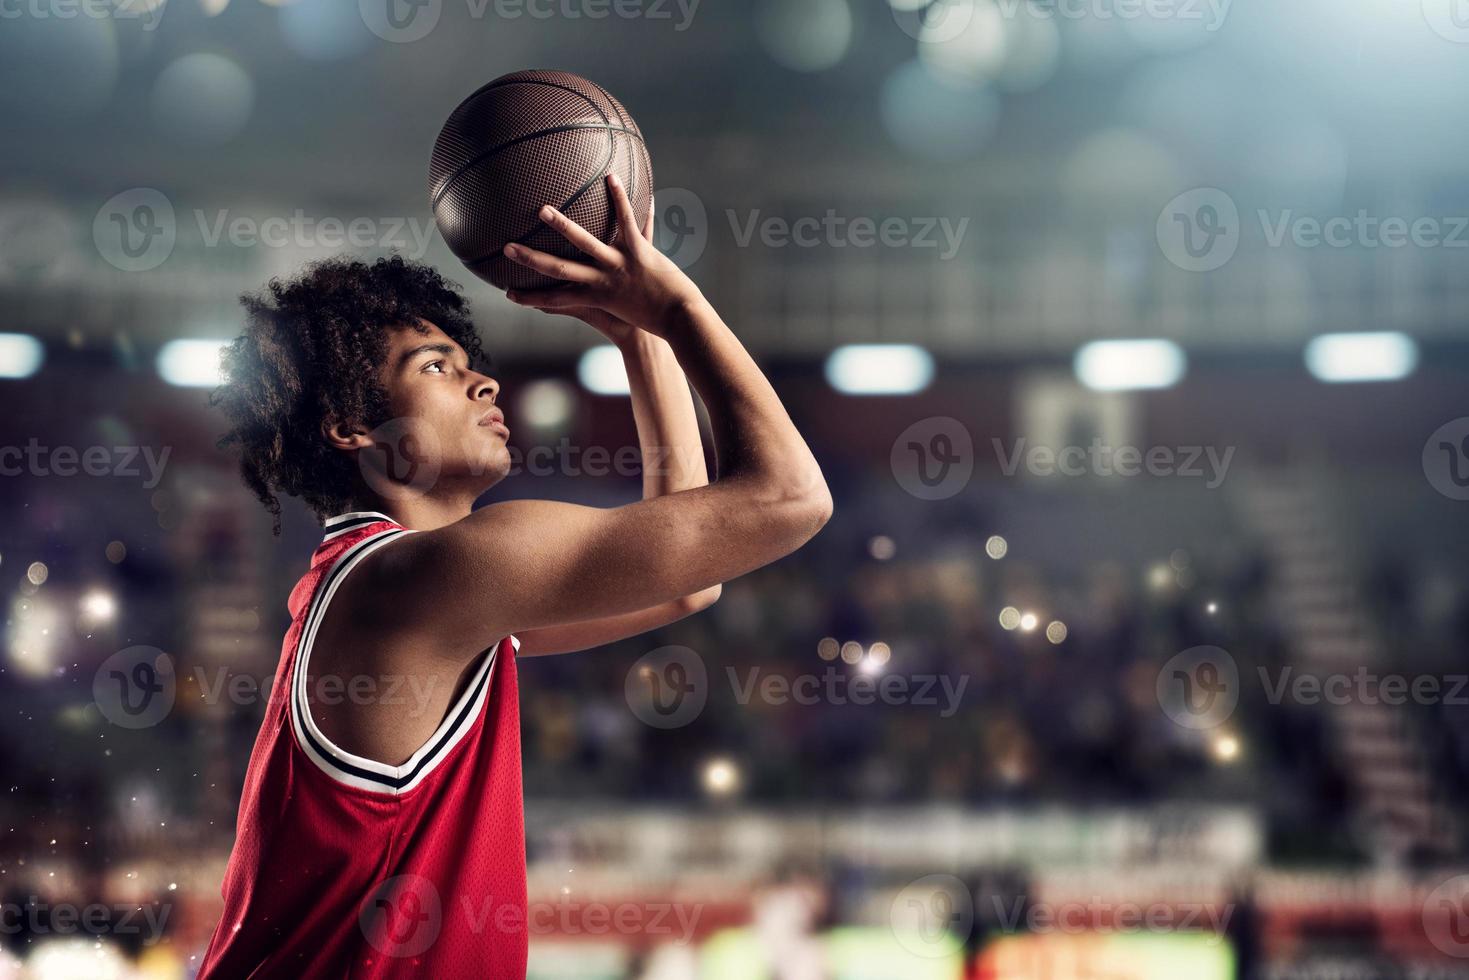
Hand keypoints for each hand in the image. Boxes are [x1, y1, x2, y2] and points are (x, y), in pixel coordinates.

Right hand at [502, 173, 700, 339]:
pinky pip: (627, 221)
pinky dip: (619, 198)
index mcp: (594, 298)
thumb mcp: (617, 314)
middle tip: (507, 248)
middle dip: (531, 259)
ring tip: (543, 210)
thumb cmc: (648, 319)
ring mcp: (619, 265)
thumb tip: (589, 296)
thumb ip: (595, 305)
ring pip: (586, 243)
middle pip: (559, 269)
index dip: (530, 298)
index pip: (554, 301)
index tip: (507, 293)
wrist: (678, 319)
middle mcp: (601, 281)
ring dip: (563, 226)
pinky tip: (610, 176)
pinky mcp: (640, 251)